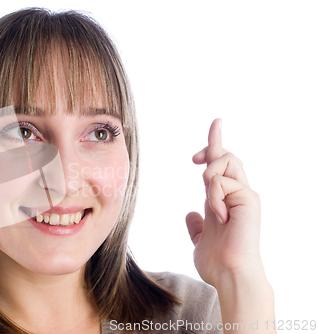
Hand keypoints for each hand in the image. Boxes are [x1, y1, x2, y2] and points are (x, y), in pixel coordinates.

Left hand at [185, 119, 262, 287]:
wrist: (229, 275)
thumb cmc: (216, 261)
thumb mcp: (200, 239)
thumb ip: (196, 225)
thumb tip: (190, 214)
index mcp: (224, 199)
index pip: (222, 164)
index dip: (215, 143)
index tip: (215, 124)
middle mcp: (237, 193)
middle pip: (226, 155)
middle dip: (210, 149)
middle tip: (194, 160)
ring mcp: (244, 195)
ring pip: (225, 161)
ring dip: (209, 175)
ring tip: (212, 202)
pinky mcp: (249, 199)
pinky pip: (222, 182)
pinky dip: (213, 196)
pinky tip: (218, 215)